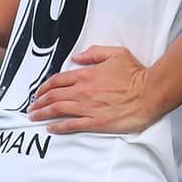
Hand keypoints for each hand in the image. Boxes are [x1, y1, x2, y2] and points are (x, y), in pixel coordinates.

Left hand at [28, 46, 160, 134]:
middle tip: (31, 107)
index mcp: (87, 75)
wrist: (150, 92)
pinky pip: (72, 125)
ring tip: (34, 117)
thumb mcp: (116, 53)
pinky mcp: (96, 122)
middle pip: (53, 97)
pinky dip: (58, 127)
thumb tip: (78, 57)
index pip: (58, 81)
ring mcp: (89, 107)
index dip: (44, 87)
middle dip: (38, 102)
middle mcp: (84, 91)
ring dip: (43, 114)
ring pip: (58, 110)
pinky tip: (51, 128)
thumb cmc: (136, 74)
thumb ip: (94, 53)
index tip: (38, 92)